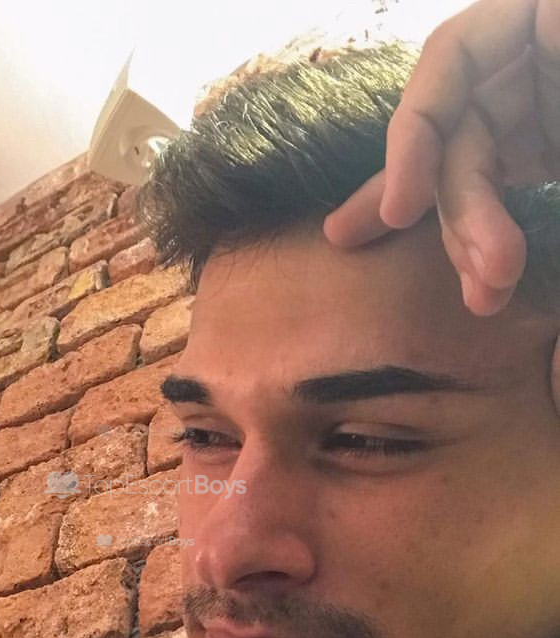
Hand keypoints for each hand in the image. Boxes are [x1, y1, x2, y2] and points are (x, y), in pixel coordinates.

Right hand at [323, 0, 559, 318]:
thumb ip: (545, 136)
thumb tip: (488, 217)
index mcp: (543, 17)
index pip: (451, 58)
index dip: (416, 134)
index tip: (403, 209)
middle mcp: (523, 56)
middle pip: (455, 130)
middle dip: (460, 213)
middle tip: (483, 281)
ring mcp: (529, 103)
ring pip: (469, 170)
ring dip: (468, 238)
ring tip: (485, 298)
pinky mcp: (538, 145)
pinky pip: (489, 184)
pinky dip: (470, 229)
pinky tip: (463, 273)